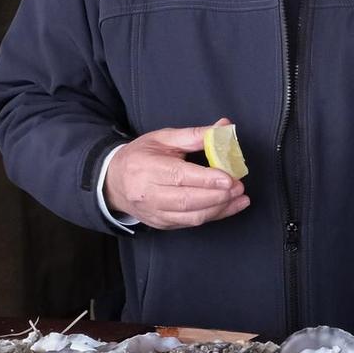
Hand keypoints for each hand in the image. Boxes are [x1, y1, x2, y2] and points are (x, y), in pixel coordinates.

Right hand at [104, 121, 249, 228]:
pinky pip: (191, 223)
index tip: (228, 178)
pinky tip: (230, 207)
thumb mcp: (163, 138)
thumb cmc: (141, 156)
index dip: (206, 179)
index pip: (179, 177)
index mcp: (146, 168)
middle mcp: (148, 194)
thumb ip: (194, 134)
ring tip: (239, 198)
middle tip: (238, 187)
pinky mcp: (162, 224)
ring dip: (219, 209)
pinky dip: (213, 216)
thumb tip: (224, 127)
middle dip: (217, 195)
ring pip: (191, 216)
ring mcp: (155, 213)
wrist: (113, 182)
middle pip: (187, 200)